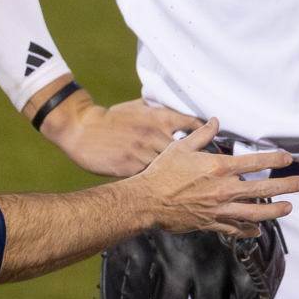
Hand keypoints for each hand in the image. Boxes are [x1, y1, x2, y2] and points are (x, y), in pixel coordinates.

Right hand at [39, 90, 203, 176]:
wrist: (82, 129)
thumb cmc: (110, 119)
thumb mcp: (138, 106)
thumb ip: (160, 110)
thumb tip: (179, 110)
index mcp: (160, 117)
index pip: (194, 125)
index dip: (207, 135)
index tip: (216, 143)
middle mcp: (155, 135)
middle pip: (188, 152)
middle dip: (200, 162)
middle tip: (212, 172)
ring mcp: (143, 153)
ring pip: (172, 169)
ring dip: (183, 177)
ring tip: (195, 186)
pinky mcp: (131, 168)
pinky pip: (152, 178)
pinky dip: (161, 184)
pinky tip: (169, 191)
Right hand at [131, 121, 298, 235]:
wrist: (147, 201)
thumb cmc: (162, 173)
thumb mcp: (181, 147)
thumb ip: (202, 134)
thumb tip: (215, 121)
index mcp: (219, 167)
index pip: (255, 161)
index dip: (275, 159)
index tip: (287, 158)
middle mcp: (224, 189)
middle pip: (263, 188)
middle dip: (286, 185)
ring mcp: (219, 209)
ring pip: (255, 212)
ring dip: (274, 210)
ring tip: (288, 208)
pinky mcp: (211, 223)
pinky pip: (235, 229)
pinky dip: (248, 230)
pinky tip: (257, 229)